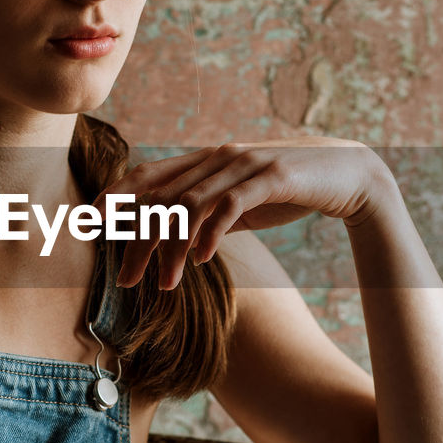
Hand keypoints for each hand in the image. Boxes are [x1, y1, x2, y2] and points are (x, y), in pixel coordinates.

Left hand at [92, 138, 393, 288]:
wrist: (351, 174)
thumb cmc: (292, 189)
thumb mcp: (242, 202)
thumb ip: (210, 211)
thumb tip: (178, 236)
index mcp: (207, 160)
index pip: (151, 176)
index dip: (118, 197)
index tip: (92, 224)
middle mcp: (219, 157)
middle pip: (163, 198)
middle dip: (138, 240)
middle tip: (124, 279)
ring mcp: (244, 164)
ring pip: (191, 205)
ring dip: (174, 249)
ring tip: (165, 285)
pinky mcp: (271, 177)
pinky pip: (231, 205)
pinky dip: (211, 233)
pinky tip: (202, 260)